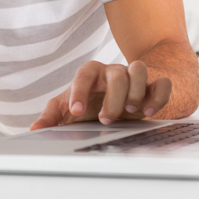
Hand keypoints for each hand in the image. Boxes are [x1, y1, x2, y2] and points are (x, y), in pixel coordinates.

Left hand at [29, 60, 171, 129]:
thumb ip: (51, 117)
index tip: (76, 112)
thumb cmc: (89, 103)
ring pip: (139, 69)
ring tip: (129, 111)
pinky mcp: (153, 86)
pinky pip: (162, 83)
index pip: (84, 74)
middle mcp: (113, 72)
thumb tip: (36, 129)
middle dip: (112, 98)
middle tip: (105, 119)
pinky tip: (150, 113)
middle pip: (115, 74)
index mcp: (91, 74)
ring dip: (135, 90)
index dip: (79, 92)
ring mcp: (134, 77)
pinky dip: (158, 96)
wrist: (118, 98)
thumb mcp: (67, 110)